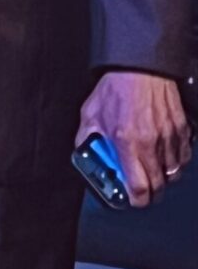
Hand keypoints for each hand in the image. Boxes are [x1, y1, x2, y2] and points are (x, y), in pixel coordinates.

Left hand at [77, 71, 191, 207]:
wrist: (141, 67)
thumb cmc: (116, 89)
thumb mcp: (90, 115)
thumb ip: (86, 139)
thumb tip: (86, 155)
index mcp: (127, 143)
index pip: (139, 187)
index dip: (137, 200)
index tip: (132, 200)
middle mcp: (152, 144)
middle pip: (159, 185)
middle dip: (150, 193)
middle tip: (141, 191)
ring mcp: (170, 137)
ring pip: (174, 172)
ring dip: (163, 177)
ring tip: (151, 172)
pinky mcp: (182, 129)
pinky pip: (184, 155)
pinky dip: (176, 161)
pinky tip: (164, 157)